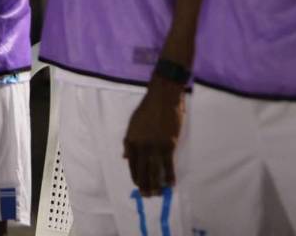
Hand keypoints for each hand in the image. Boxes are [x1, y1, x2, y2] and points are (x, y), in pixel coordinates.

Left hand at [124, 77, 185, 195]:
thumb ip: (128, 142)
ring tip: (157, 194)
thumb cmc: (147, 109)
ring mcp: (155, 147)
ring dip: (156, 184)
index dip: (134, 175)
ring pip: (154, 170)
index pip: (131, 163)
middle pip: (142, 169)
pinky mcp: (168, 145)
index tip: (137, 184)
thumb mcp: (132, 124)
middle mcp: (141, 146)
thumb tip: (124, 157)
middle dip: (144, 184)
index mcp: (131, 140)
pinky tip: (170, 184)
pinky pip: (168, 164)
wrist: (162, 99)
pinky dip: (170, 176)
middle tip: (147, 195)